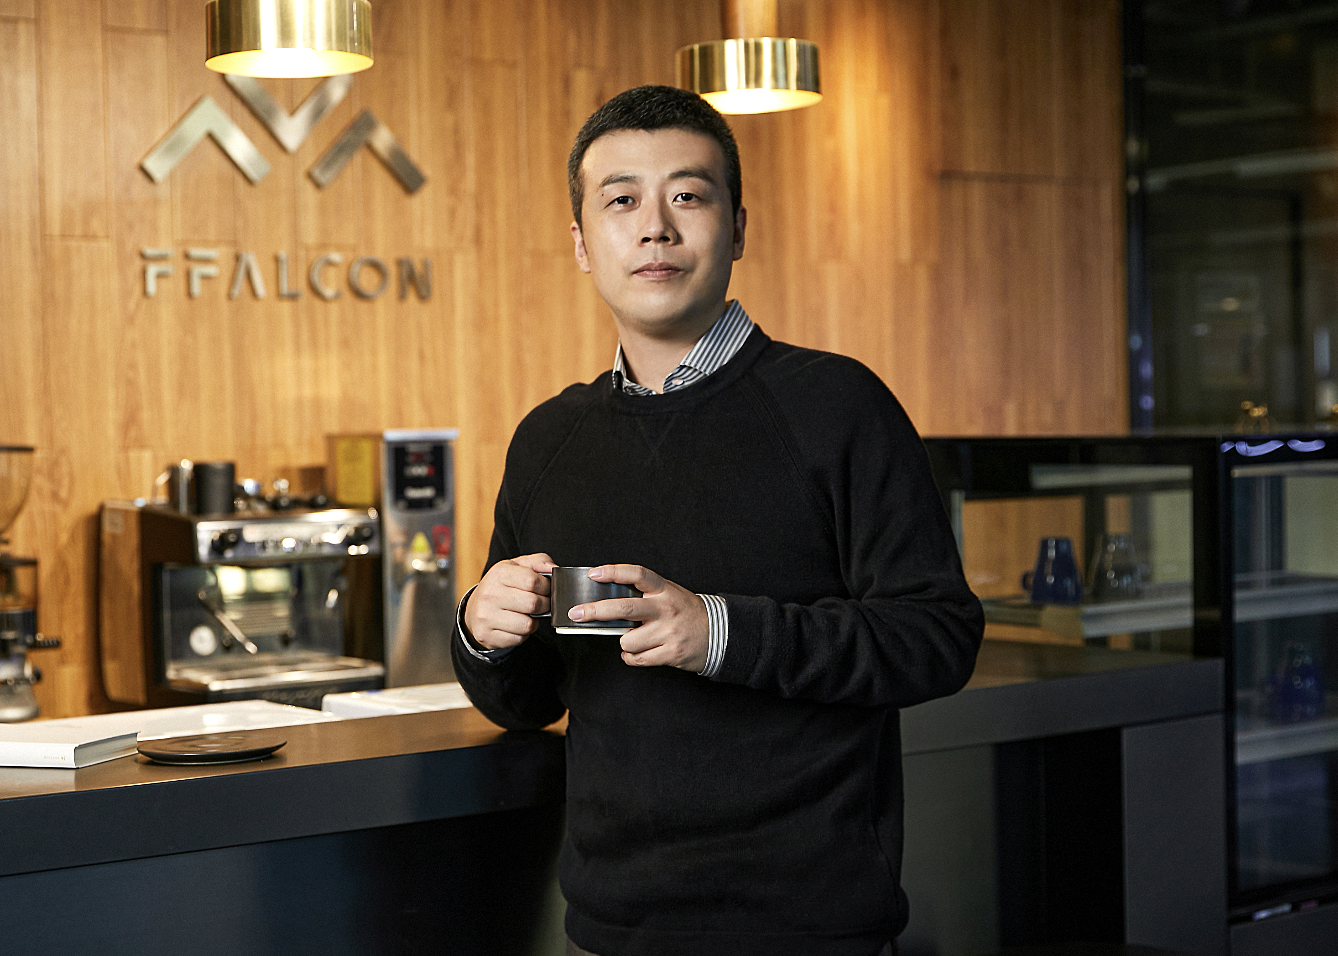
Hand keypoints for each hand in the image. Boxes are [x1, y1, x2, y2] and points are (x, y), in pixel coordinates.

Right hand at [463, 553, 553, 650]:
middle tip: (542, 604)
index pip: (532, 580)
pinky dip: (522, 634)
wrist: (474, 610)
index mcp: (498, 574)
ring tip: (528, 615)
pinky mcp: (487, 635)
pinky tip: (516, 626)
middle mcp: (490, 594)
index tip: (546, 589)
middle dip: (544, 605)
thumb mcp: (516, 568)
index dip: (546, 586)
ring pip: (527, 625)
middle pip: (533, 603)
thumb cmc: (501, 587)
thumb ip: (538, 562)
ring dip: (533, 622)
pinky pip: (518, 639)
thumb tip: (553, 568)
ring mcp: (486, 617)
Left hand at [570, 565, 708, 671]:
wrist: (718, 633)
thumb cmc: (685, 612)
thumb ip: (643, 595)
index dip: (614, 572)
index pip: (637, 574)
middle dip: (594, 611)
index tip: (594, 574)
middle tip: (576, 613)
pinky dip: (631, 657)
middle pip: (623, 609)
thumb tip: (605, 599)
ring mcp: (668, 632)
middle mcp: (665, 608)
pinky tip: (639, 652)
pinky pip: (636, 659)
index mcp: (664, 589)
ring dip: (624, 643)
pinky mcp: (670, 653)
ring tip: (637, 639)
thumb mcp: (668, 594)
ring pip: (627, 641)